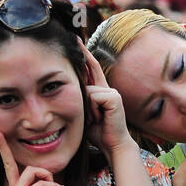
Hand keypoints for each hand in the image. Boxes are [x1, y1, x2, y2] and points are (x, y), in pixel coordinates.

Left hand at [81, 45, 132, 159]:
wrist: (113, 145)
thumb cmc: (98, 132)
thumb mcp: (85, 113)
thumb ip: (80, 99)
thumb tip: (72, 86)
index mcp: (101, 91)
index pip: (92, 68)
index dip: (85, 54)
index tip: (76, 40)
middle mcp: (108, 88)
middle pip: (88, 75)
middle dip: (84, 72)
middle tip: (84, 78)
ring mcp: (112, 92)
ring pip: (87, 90)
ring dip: (87, 107)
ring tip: (95, 119)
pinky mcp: (114, 97)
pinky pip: (93, 96)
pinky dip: (92, 109)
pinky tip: (100, 118)